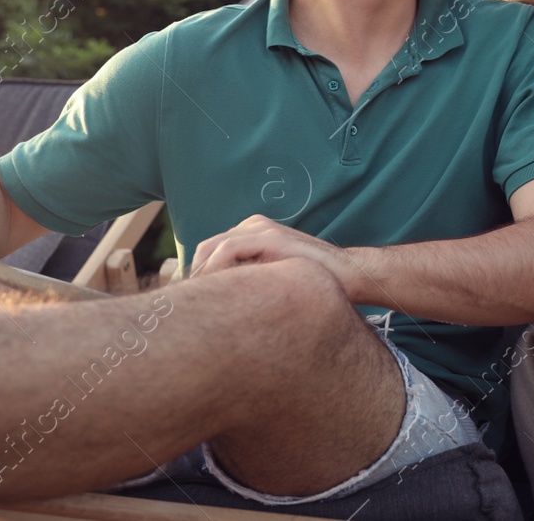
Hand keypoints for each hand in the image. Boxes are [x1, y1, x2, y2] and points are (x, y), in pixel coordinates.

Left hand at [191, 215, 363, 297]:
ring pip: (212, 248)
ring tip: (194, 303)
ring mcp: (261, 229)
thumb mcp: (274, 281)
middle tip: (184, 307)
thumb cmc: (313, 284)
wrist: (349, 276)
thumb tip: (219, 308)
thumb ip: (251, 282)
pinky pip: (228, 250)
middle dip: (192, 276)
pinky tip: (213, 293)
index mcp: (252, 233)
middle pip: (206, 249)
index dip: (196, 276)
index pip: (210, 251)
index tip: (186, 304)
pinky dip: (214, 269)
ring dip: (198, 275)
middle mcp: (253, 226)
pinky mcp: (269, 237)